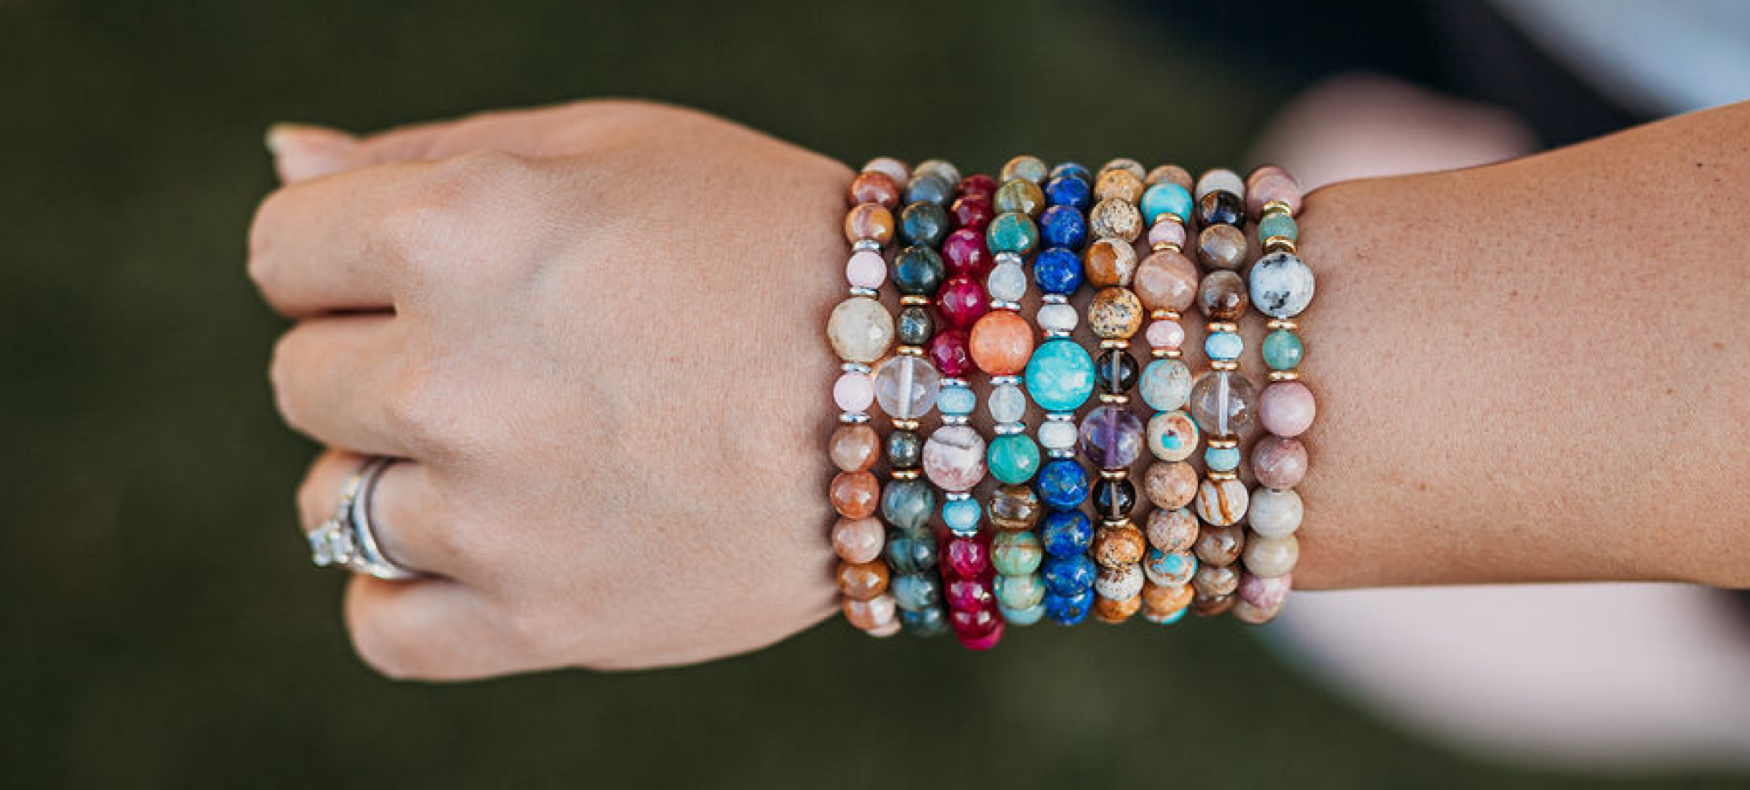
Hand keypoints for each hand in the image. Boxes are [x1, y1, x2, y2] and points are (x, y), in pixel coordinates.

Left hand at [251, 101, 851, 678]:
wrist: (927, 384)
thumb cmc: (768, 238)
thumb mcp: (609, 145)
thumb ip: (425, 152)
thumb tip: (285, 161)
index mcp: (460, 229)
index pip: (282, 249)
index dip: (350, 251)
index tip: (433, 269)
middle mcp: (455, 375)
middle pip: (302, 380)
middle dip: (381, 355)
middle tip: (511, 354)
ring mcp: (496, 512)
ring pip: (333, 505)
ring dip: (398, 470)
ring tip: (517, 449)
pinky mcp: (546, 621)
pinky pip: (384, 629)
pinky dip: (408, 591)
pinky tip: (478, 546)